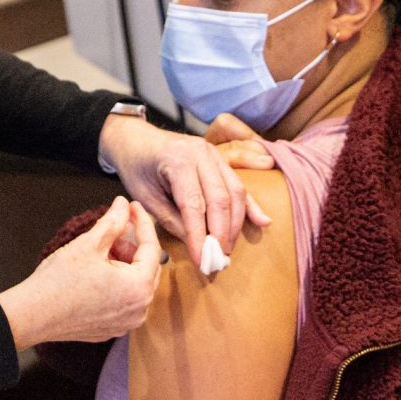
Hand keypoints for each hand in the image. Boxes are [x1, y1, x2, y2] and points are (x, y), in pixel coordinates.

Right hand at [0, 198, 162, 348]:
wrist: (33, 315)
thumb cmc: (58, 282)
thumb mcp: (89, 244)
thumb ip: (112, 222)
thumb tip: (122, 205)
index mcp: (138, 287)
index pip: (152, 247)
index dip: (142, 222)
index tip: (132, 206)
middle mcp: (139, 309)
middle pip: (147, 267)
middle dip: (133, 244)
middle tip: (115, 227)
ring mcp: (126, 323)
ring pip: (135, 284)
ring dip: (124, 263)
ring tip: (100, 251)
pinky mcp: (112, 328)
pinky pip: (123, 300)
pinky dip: (116, 283)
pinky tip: (96, 272)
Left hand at [98, 115, 271, 267]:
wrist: (137, 139)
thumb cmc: (137, 168)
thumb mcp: (145, 197)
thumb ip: (172, 220)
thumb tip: (198, 244)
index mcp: (177, 160)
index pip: (194, 204)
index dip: (199, 235)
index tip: (201, 259)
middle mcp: (200, 153)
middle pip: (220, 198)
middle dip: (221, 233)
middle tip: (217, 259)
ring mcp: (214, 154)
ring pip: (235, 191)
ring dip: (235, 223)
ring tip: (227, 248)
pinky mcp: (221, 159)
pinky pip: (239, 184)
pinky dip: (250, 205)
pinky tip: (263, 221)